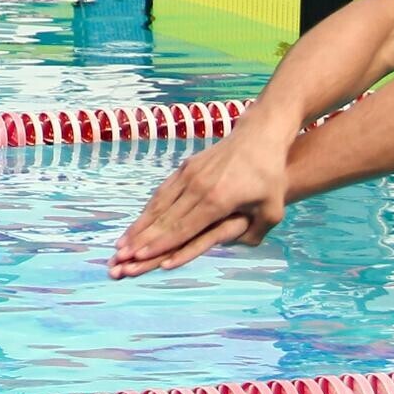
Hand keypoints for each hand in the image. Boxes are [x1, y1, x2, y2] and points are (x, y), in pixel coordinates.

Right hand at [110, 130, 291, 278]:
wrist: (259, 135)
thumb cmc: (268, 176)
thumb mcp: (273, 211)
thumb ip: (255, 234)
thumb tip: (237, 247)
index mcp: (217, 200)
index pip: (183, 229)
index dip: (160, 245)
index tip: (139, 257)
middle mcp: (198, 187)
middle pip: (165, 219)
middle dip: (141, 240)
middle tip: (120, 255)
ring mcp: (189, 175)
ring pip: (159, 205)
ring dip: (140, 225)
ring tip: (122, 241)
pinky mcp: (186, 167)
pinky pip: (163, 192)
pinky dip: (149, 209)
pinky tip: (140, 220)